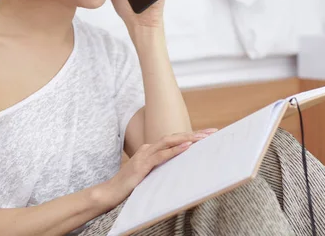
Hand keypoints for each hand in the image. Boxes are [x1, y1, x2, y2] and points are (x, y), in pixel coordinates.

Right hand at [102, 129, 217, 206]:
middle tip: (213, 132)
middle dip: (195, 133)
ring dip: (188, 139)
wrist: (111, 192)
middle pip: (175, 136)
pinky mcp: (143, 164)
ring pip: (170, 142)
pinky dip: (175, 150)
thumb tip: (179, 167)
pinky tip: (187, 147)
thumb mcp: (150, 174)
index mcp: (151, 150)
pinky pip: (161, 155)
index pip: (175, 139)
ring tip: (203, 137)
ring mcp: (145, 155)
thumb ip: (161, 167)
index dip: (192, 136)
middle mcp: (148, 148)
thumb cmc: (130, 184)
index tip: (208, 134)